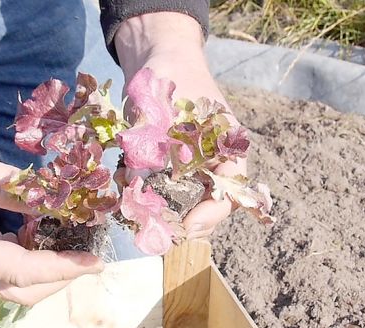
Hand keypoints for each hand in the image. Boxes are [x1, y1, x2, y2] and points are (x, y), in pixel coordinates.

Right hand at [0, 84, 102, 304]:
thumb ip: (6, 186)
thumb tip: (52, 200)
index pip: (19, 272)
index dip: (61, 269)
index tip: (94, 261)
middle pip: (19, 291)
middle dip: (59, 279)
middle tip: (92, 256)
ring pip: (13, 283)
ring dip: (48, 271)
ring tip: (79, 245)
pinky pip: (5, 265)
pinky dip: (32, 257)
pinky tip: (52, 233)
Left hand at [114, 12, 246, 239]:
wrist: (158, 55)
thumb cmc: (170, 78)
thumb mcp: (164, 113)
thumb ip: (158, 148)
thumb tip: (141, 186)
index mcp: (229, 150)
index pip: (229, 197)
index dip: (208, 218)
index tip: (184, 228)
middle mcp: (216, 161)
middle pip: (211, 207)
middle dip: (187, 224)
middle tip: (162, 236)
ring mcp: (196, 164)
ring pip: (190, 202)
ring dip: (170, 215)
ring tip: (148, 224)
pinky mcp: (174, 164)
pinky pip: (170, 191)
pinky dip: (155, 200)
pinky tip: (135, 201)